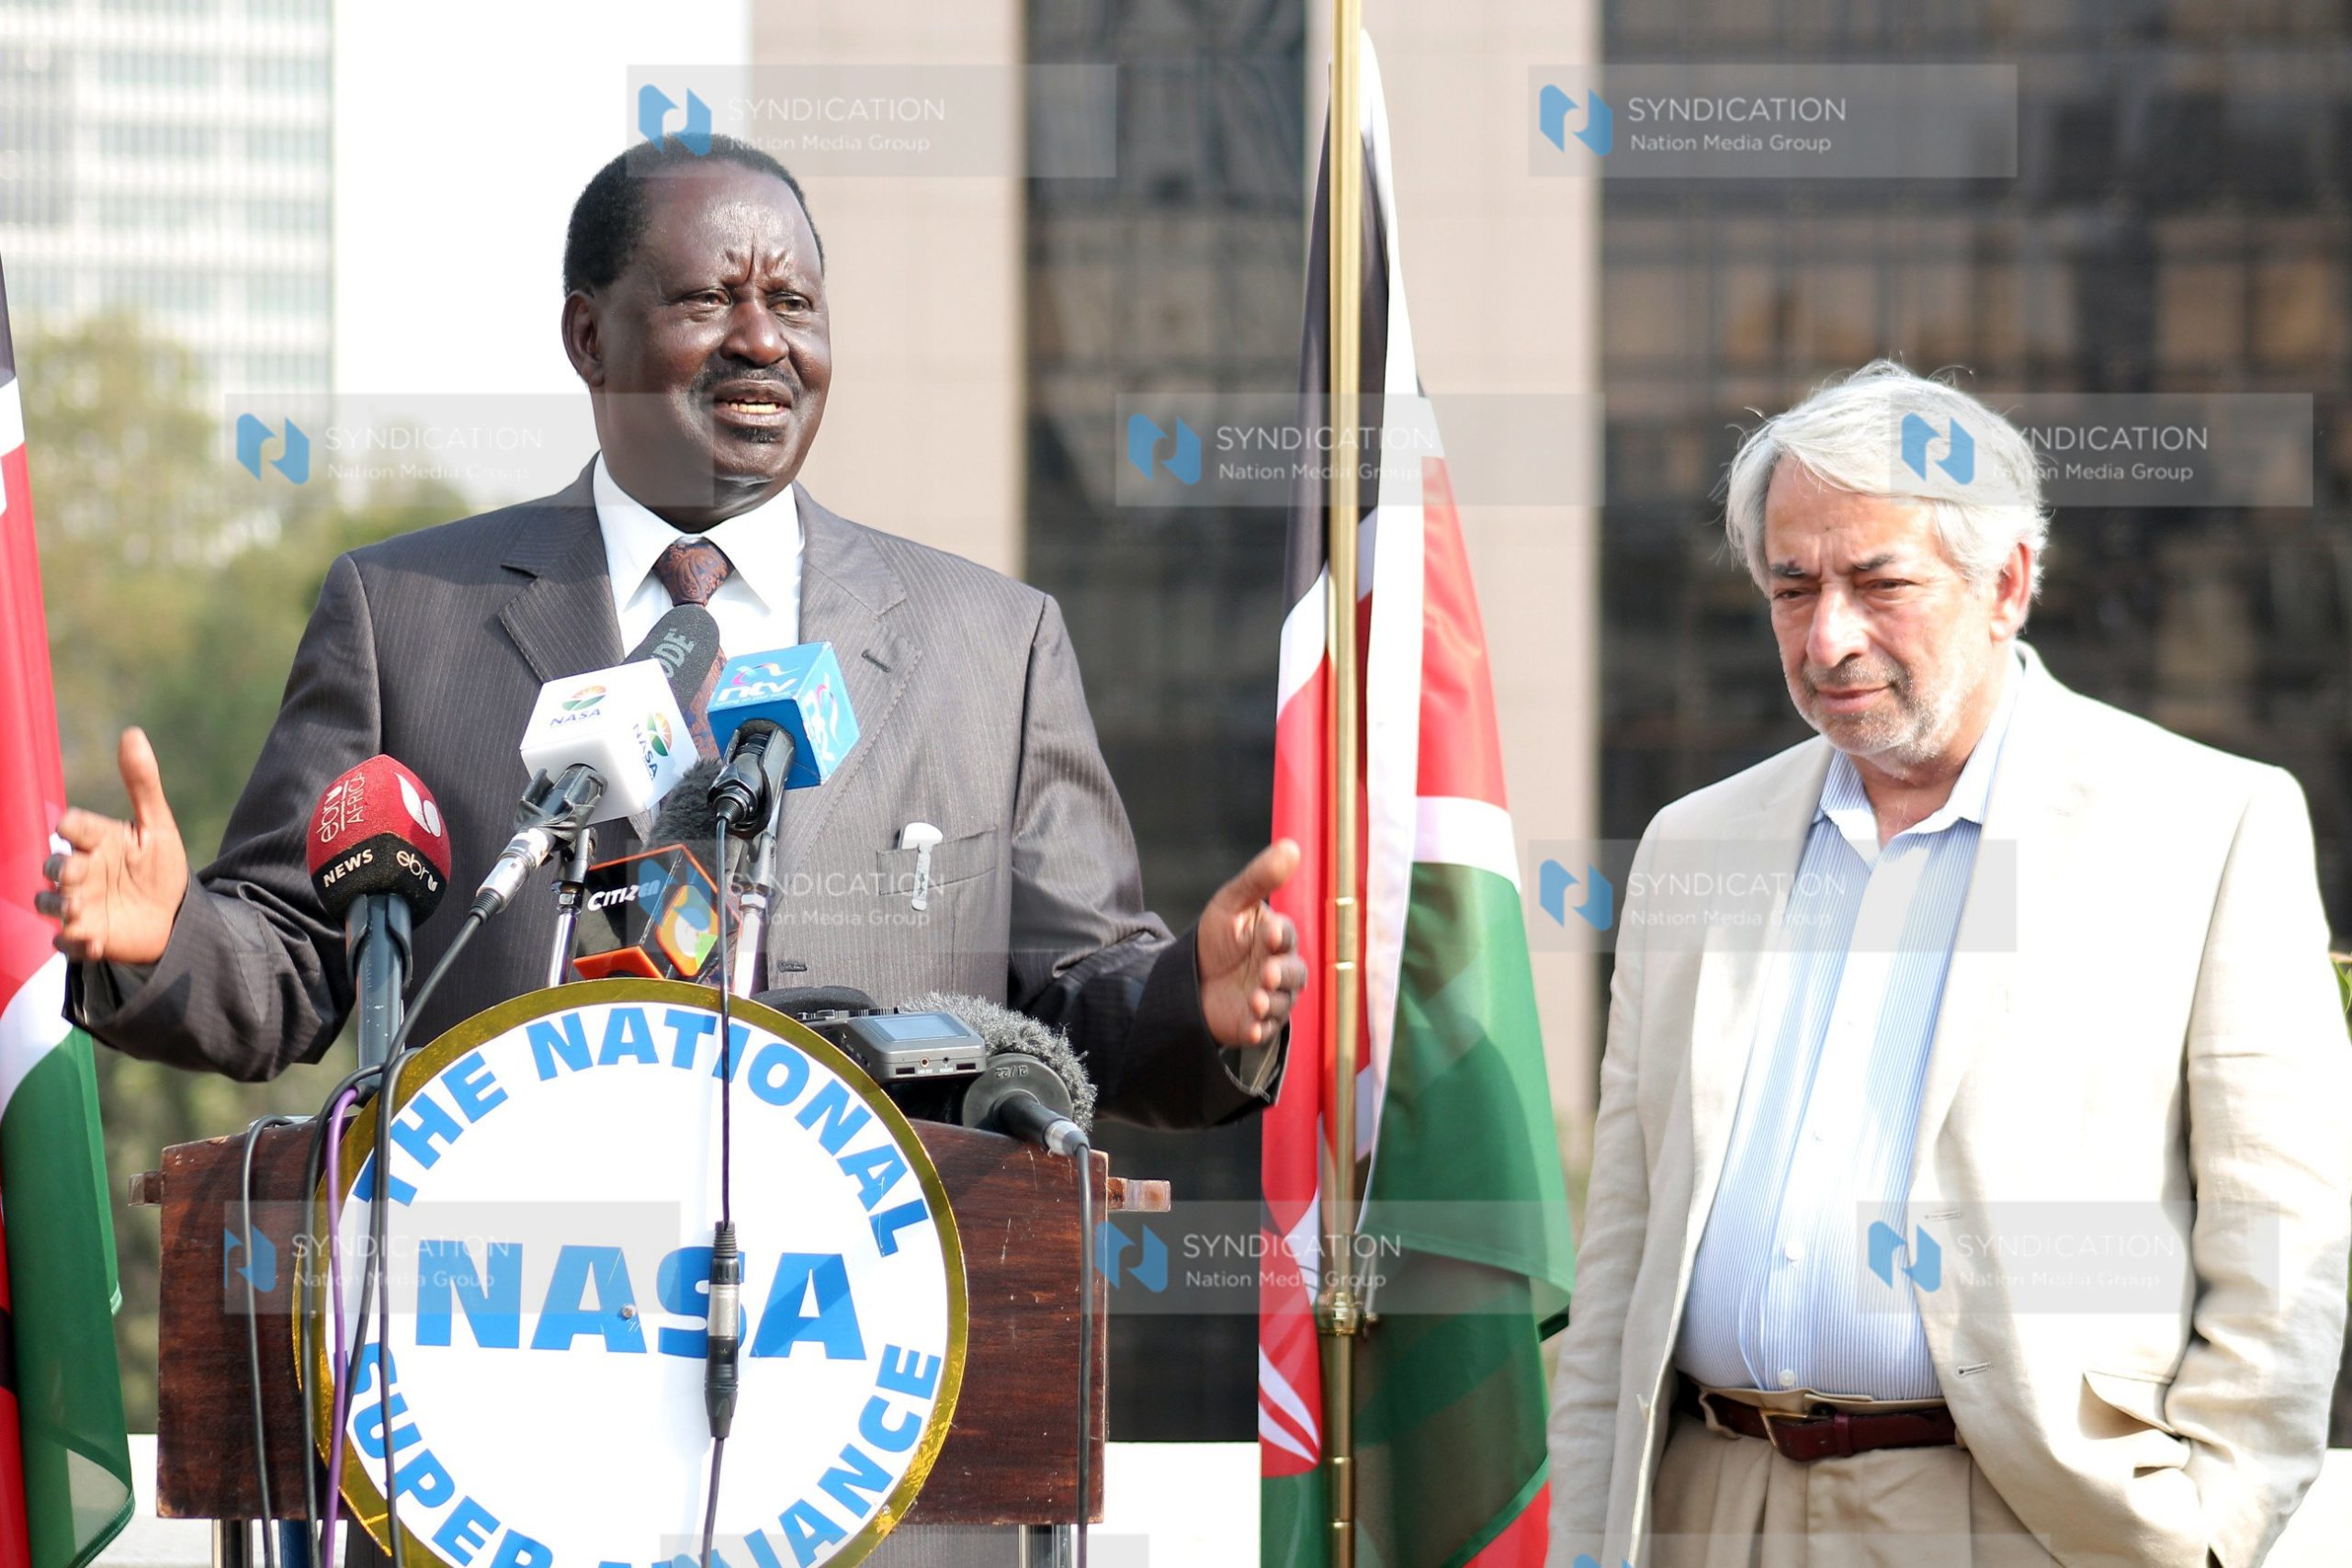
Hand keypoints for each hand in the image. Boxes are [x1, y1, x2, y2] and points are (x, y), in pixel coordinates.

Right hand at [39, 728, 189, 965]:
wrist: (174, 915)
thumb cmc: (160, 867)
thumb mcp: (157, 826)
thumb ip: (142, 783)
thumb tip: (132, 732)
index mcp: (96, 841)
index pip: (73, 826)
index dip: (71, 826)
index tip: (71, 826)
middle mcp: (80, 872)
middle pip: (53, 867)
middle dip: (60, 869)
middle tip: (77, 873)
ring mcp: (79, 906)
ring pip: (49, 905)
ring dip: (59, 907)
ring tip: (78, 909)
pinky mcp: (87, 938)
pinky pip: (68, 944)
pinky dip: (76, 945)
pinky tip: (95, 943)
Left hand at [1196, 839, 1307, 1047]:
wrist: (1188, 979)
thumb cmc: (1216, 939)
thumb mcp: (1230, 904)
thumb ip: (1258, 879)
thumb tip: (1292, 846)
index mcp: (1276, 938)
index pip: (1287, 936)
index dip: (1280, 935)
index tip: (1270, 932)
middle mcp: (1280, 969)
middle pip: (1294, 973)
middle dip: (1282, 974)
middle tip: (1266, 973)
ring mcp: (1271, 998)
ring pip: (1283, 1002)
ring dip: (1272, 1002)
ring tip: (1255, 1000)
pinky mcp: (1257, 1024)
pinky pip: (1267, 1029)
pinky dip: (1261, 1028)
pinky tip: (1252, 1026)